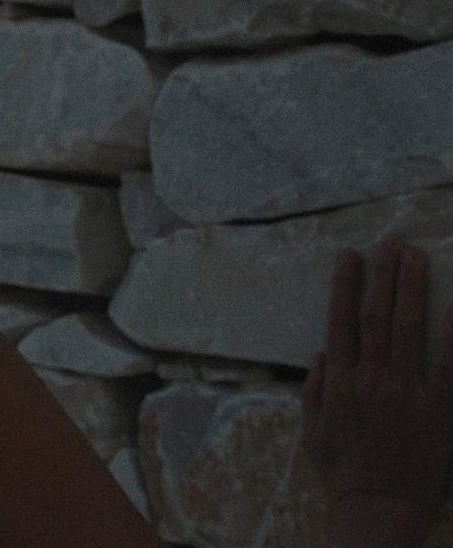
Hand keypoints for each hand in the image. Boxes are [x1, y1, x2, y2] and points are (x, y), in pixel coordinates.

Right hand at [302, 237, 452, 547]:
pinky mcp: (438, 409)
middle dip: (385, 274)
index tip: (351, 254)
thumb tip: (319, 356)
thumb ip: (314, 392)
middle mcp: (372, 380)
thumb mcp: (312, 432)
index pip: (342, 320)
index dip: (346, 284)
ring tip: (418, 258)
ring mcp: (407, 393)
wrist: (378, 508)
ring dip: (414, 290)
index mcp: (339, 382)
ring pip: (410, 329)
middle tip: (394, 241)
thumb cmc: (343, 473)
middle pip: (378, 315)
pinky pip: (449, 364)